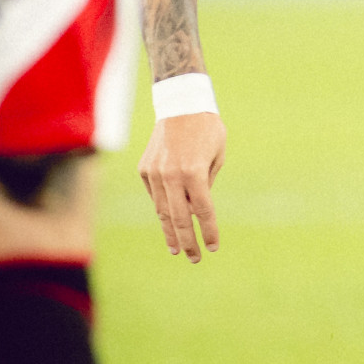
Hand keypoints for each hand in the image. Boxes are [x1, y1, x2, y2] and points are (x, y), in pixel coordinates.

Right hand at [137, 112, 225, 261]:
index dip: (208, 231)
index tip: (213, 247)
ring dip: (170, 231)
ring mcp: (154, 173)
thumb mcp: (218, 156)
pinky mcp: (145, 170)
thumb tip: (196, 209)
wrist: (181, 105)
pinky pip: (155, 195)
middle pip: (178, 218)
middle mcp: (171, 175)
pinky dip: (162, 208)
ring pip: (161, 211)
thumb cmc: (208, 130)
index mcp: (194, 172)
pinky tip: (167, 221)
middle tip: (194, 258)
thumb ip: (207, 184)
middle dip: (187, 241)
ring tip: (176, 248)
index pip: (202, 211)